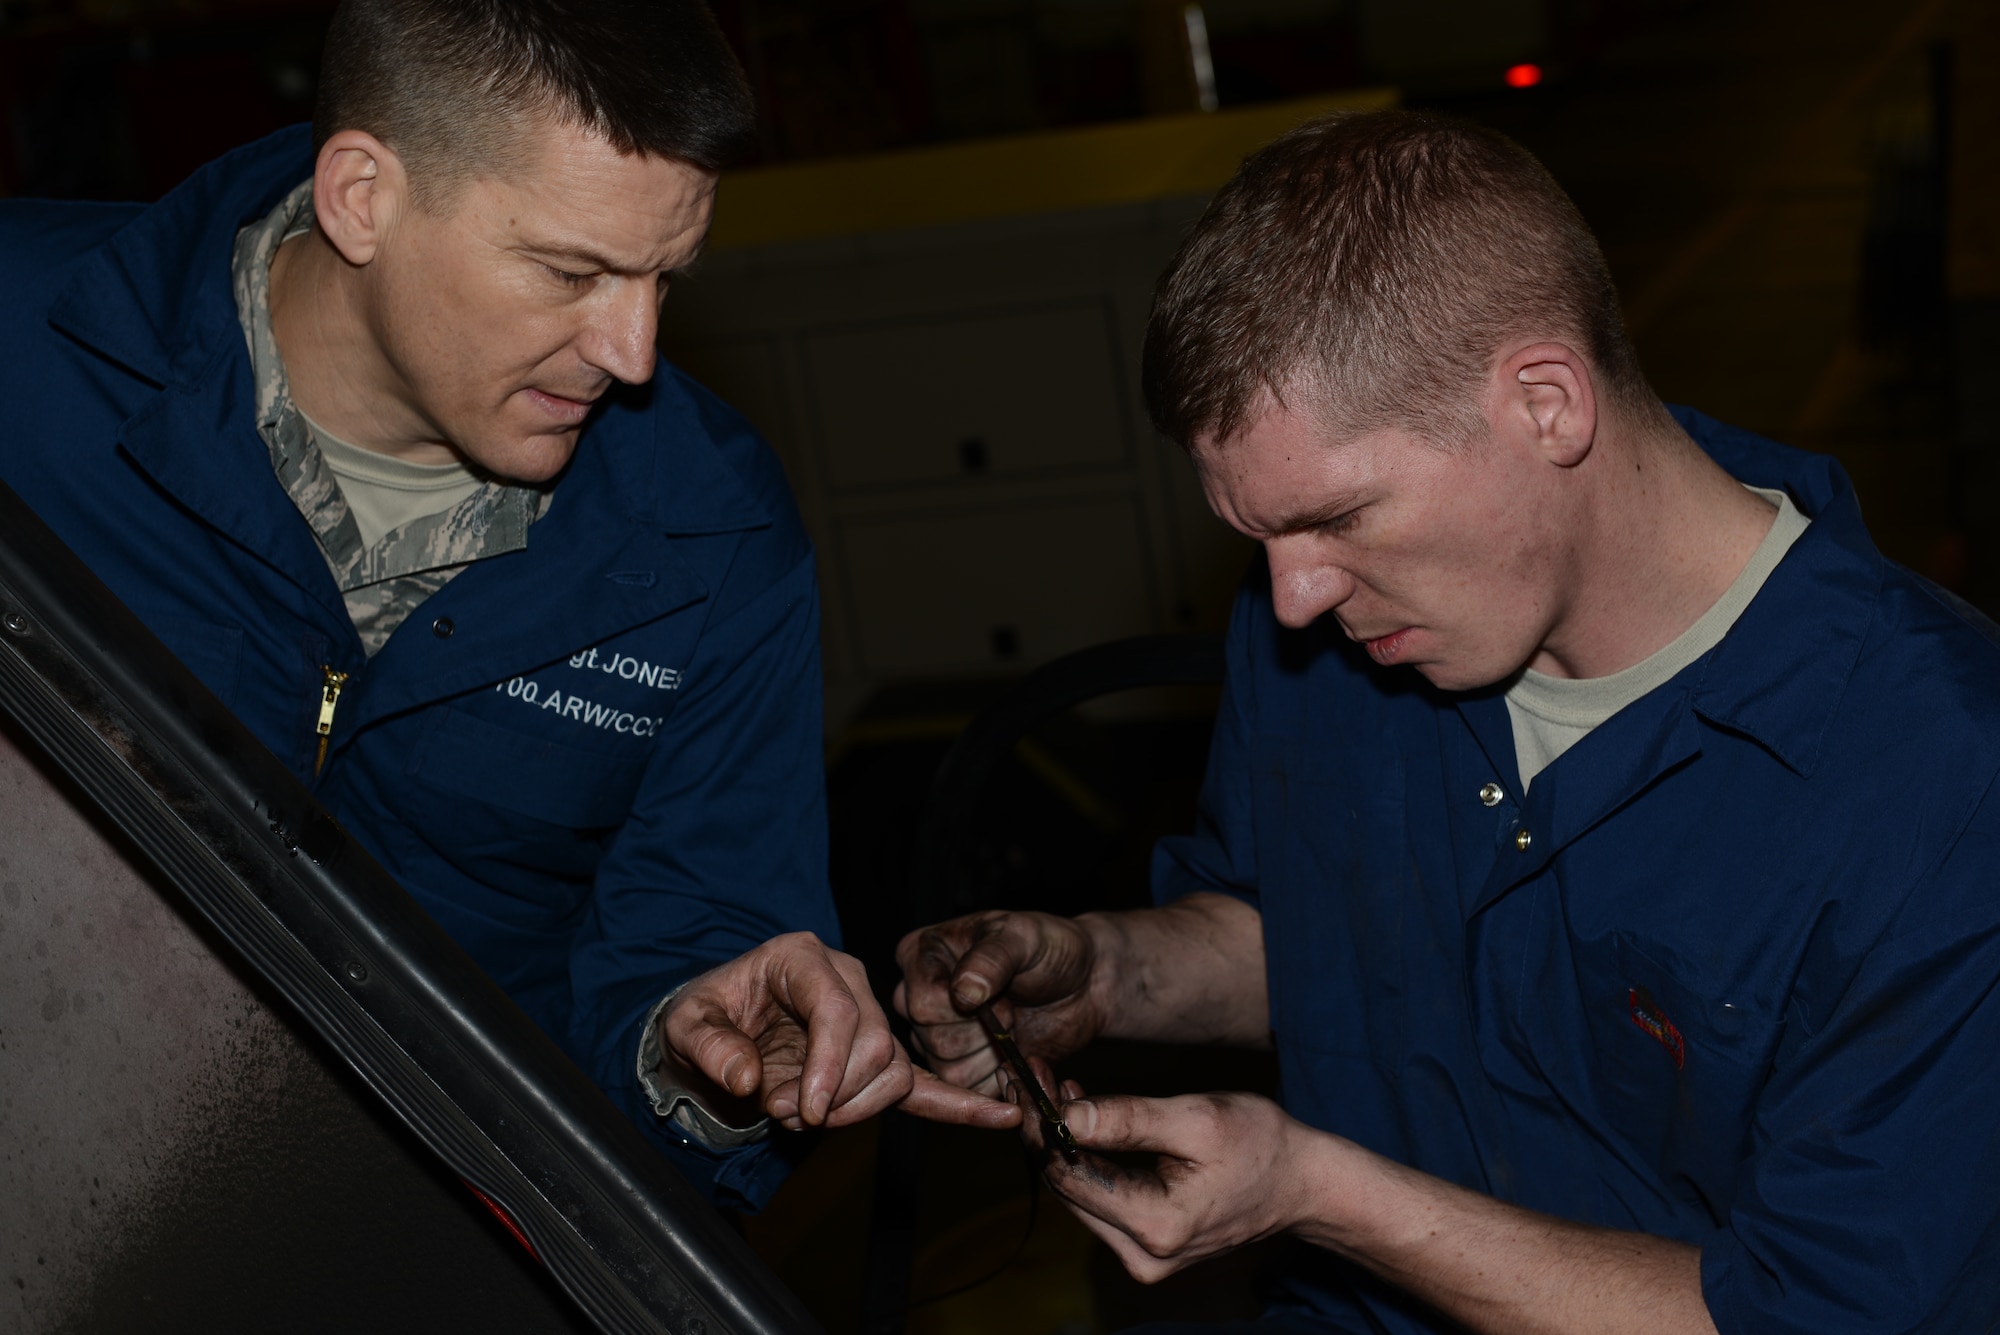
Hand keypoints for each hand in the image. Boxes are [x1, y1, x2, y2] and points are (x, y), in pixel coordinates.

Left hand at [661, 932, 1018, 1130]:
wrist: (716, 1031)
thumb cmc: (706, 1017)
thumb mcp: (686, 1024)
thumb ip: (711, 1046)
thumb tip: (747, 1080)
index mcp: (803, 958)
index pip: (839, 1010)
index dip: (827, 1067)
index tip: (801, 1111)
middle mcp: (847, 980)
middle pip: (875, 1044)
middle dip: (834, 1094)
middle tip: (782, 1114)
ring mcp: (869, 1017)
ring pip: (894, 1069)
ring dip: (854, 1108)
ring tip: (804, 1116)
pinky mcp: (876, 1056)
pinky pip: (922, 1083)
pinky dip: (960, 1104)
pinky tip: (1002, 1115)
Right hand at [893, 910, 1107, 1095]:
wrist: (1083, 984)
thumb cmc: (1052, 949)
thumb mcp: (1025, 937)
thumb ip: (993, 958)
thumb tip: (963, 993)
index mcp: (920, 952)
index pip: (922, 1003)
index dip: (968, 1007)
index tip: (1003, 988)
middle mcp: (916, 994)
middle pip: (932, 1039)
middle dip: (983, 1029)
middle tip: (1011, 1006)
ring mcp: (934, 1033)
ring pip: (947, 1070)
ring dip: (992, 1053)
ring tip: (1011, 1023)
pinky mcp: (959, 1065)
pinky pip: (966, 1091)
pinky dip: (999, 1075)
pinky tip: (1014, 1048)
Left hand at [1010, 1067, 1310, 1283]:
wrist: (1302, 1183)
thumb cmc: (1260, 1145)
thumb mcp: (1196, 1118)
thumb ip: (1129, 1120)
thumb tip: (1066, 1117)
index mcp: (1155, 1227)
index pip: (1070, 1174)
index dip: (1042, 1124)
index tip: (1029, 1079)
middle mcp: (1143, 1257)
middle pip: (1069, 1188)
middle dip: (1047, 1131)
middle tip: (1037, 1077)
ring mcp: (1145, 1259)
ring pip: (1080, 1195)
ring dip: (1065, 1144)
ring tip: (1060, 1090)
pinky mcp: (1147, 1249)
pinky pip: (1101, 1200)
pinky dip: (1089, 1160)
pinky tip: (1086, 1120)